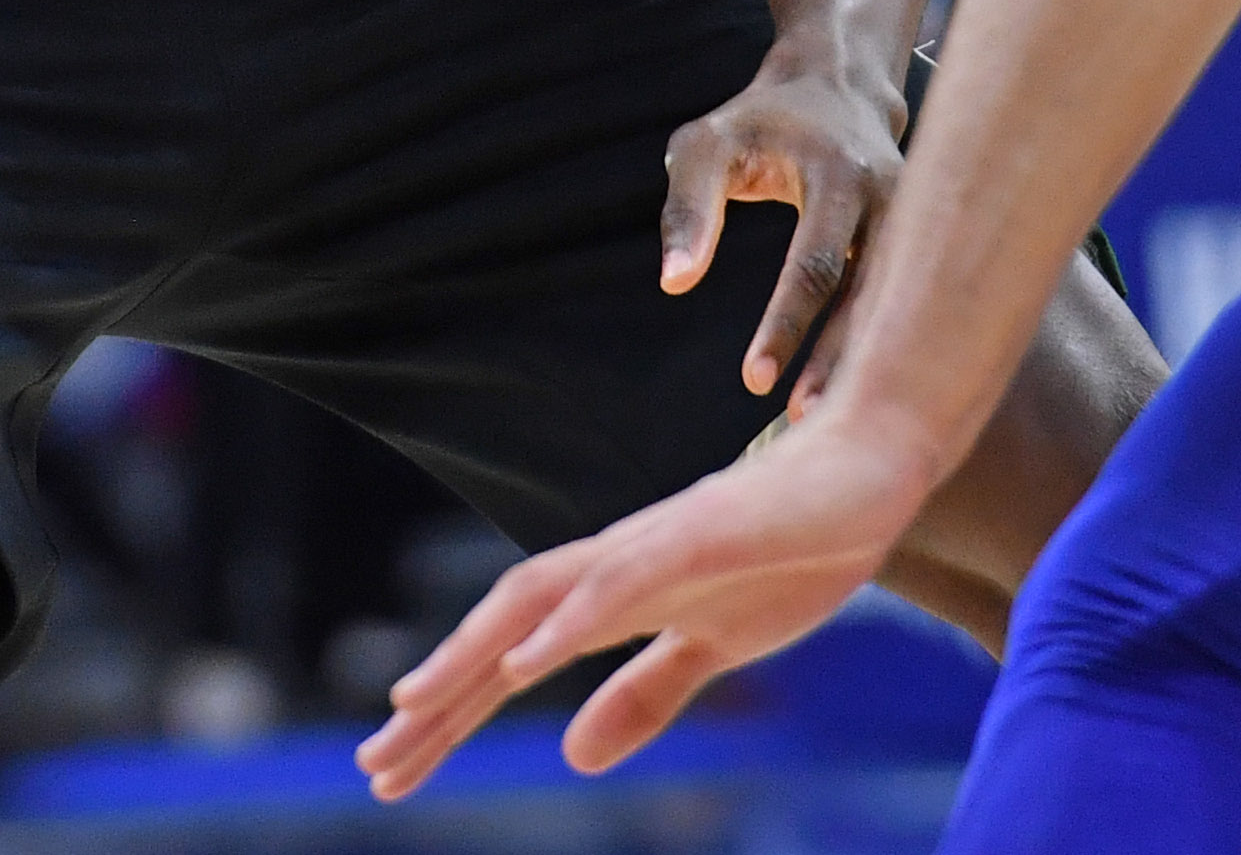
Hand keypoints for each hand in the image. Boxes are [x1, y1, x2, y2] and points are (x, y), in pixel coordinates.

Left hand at [355, 404, 939, 798]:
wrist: (865, 475)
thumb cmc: (790, 553)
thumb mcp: (712, 651)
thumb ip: (645, 696)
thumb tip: (574, 757)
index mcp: (611, 597)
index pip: (510, 657)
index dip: (452, 709)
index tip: (393, 766)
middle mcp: (610, 565)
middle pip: (500, 630)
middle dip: (438, 698)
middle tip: (375, 765)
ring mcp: (649, 545)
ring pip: (535, 598)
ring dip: (473, 653)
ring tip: (415, 706)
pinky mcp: (698, 534)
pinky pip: (619, 580)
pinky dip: (567, 619)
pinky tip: (524, 657)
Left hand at [660, 55, 904, 394]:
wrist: (839, 85)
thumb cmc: (758, 120)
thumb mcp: (707, 146)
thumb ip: (688, 209)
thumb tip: (674, 282)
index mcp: (842, 174)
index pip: (816, 264)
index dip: (786, 325)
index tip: (755, 379)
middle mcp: (894, 200)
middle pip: (870, 296)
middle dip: (836, 361)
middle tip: (800, 420)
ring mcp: (918, 222)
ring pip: (896, 306)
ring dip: (864, 363)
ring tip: (826, 418)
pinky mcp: (923, 240)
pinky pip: (905, 300)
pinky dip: (881, 343)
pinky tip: (856, 388)